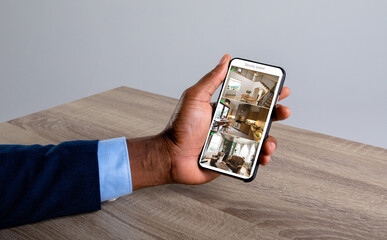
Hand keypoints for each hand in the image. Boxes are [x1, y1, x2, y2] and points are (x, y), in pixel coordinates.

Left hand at [127, 54, 289, 189]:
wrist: (171, 156)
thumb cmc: (180, 127)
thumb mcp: (195, 98)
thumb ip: (211, 80)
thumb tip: (225, 59)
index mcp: (225, 109)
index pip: (250, 100)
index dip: (267, 95)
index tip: (280, 89)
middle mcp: (231, 125)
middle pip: (261, 119)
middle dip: (276, 114)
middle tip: (284, 111)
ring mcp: (233, 142)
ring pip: (260, 139)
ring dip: (271, 140)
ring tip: (269, 143)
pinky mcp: (232, 158)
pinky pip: (253, 158)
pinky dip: (262, 158)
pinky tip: (263, 157)